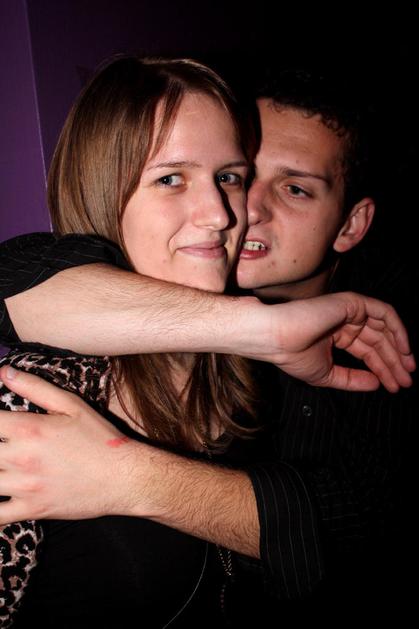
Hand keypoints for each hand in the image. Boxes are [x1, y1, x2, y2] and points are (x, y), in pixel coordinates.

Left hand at [0, 367, 143, 523]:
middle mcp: (21, 458)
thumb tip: (4, 371)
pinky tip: (0, 494)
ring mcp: (25, 486)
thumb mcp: (72, 405)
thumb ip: (35, 387)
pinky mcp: (31, 509)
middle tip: (2, 443)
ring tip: (1, 464)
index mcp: (29, 429)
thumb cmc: (100, 439)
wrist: (123, 478)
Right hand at [252, 291, 415, 391]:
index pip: (367, 352)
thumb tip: (377, 384)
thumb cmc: (292, 355)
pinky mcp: (353, 302)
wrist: (277, 338)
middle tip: (406, 381)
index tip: (394, 386)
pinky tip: (403, 349)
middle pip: (378, 342)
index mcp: (336, 335)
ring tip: (407, 369)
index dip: (383, 369)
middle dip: (394, 362)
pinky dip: (397, 329)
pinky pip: (384, 313)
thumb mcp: (327, 374)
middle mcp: (345, 321)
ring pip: (384, 328)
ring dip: (399, 349)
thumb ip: (352, 379)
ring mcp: (349, 310)